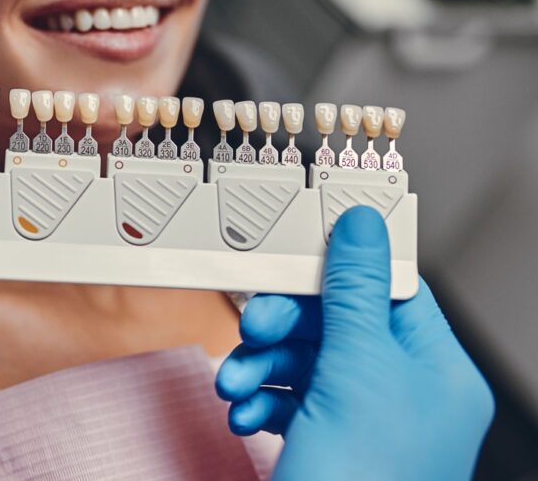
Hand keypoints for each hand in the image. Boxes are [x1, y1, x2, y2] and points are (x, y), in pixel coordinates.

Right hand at [215, 206, 493, 480]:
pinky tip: (245, 416)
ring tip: (236, 385)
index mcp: (435, 372)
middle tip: (255, 328)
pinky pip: (286, 401)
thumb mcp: (356, 372)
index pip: (390, 291)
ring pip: (303, 363)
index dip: (342, 267)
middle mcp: (402, 395)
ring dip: (259, 366)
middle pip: (336, 325)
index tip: (298, 246)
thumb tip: (361, 224)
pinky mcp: (323, 446)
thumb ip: (355, 293)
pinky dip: (259, 402)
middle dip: (284, 326)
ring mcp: (360, 424)